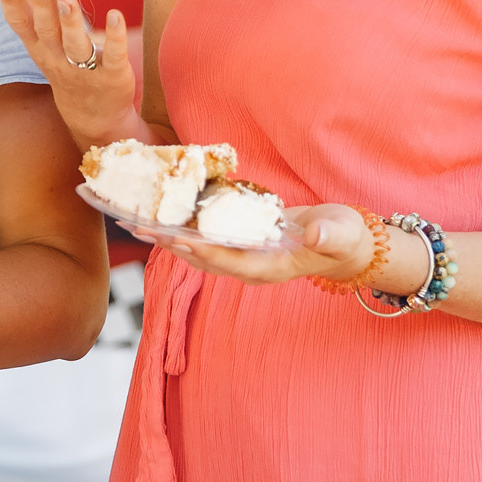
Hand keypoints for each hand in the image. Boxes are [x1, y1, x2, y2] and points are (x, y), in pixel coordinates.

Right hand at [0, 0, 138, 146]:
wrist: (92, 115)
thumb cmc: (62, 62)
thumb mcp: (37, 35)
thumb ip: (21, 1)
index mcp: (38, 45)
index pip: (20, 21)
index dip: (10, 0)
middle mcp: (57, 56)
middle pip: (47, 30)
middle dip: (43, 7)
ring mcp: (84, 68)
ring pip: (75, 44)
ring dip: (71, 22)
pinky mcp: (112, 74)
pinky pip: (113, 55)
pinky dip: (114, 37)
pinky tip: (116, 15)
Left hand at [149, 202, 374, 289]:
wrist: (343, 242)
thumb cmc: (343, 237)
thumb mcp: (341, 234)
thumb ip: (328, 236)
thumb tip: (312, 235)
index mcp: (268, 268)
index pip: (227, 260)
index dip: (200, 249)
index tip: (174, 237)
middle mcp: (248, 266)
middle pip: (201, 258)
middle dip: (170, 244)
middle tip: (137, 226)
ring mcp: (242, 257)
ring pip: (198, 250)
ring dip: (168, 237)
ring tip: (137, 221)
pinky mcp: (239, 243)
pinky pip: (205, 238)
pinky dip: (183, 227)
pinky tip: (163, 213)